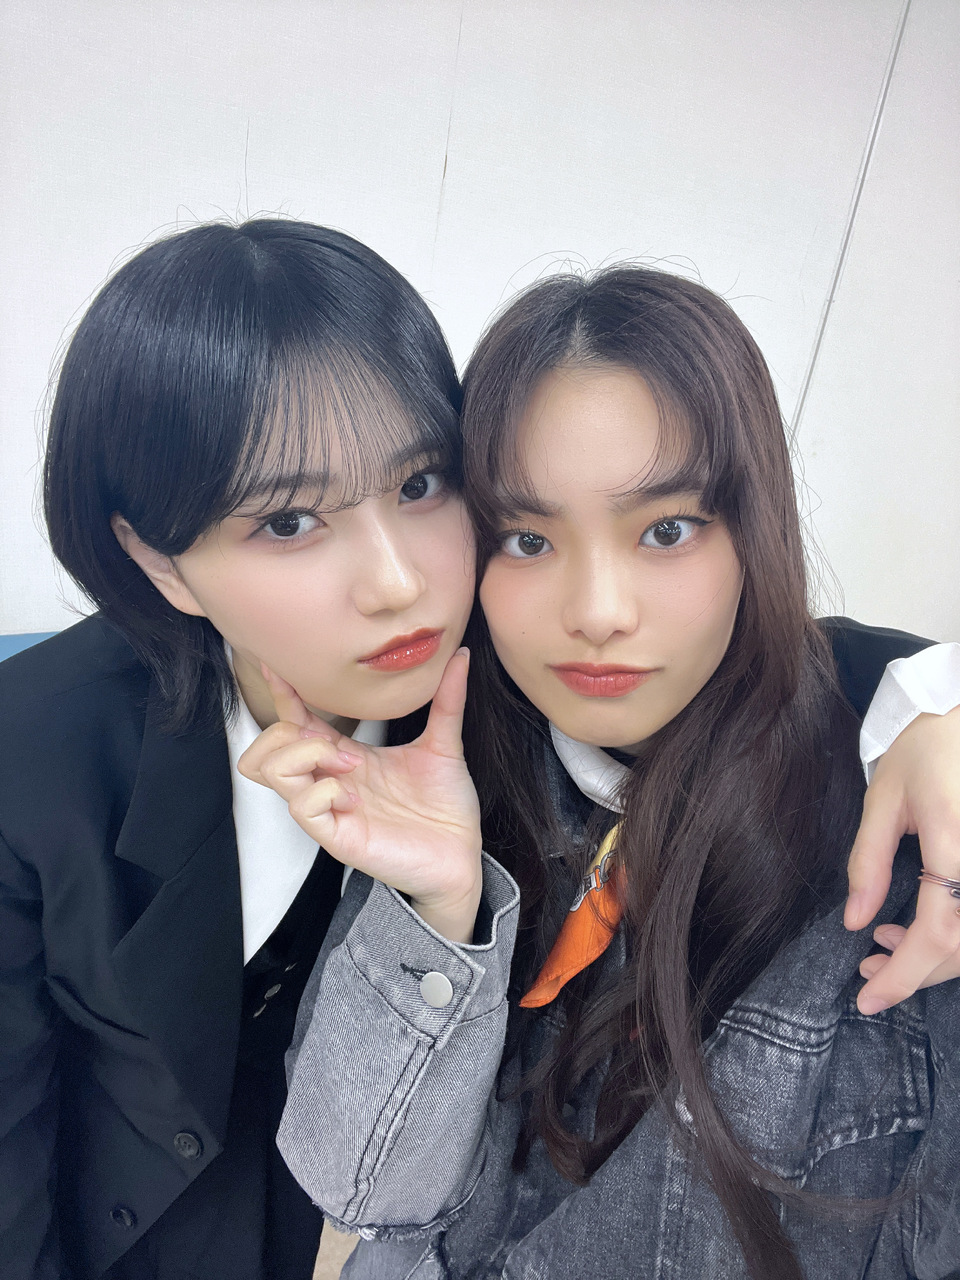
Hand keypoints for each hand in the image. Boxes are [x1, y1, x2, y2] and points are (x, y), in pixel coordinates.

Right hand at [238, 649, 482, 942]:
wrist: (463, 855)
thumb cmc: (446, 807)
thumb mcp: (444, 744)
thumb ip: (446, 700)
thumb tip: (459, 654)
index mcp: (345, 756)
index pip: (296, 721)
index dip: (284, 693)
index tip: (280, 666)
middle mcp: (328, 782)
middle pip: (266, 747)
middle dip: (293, 731)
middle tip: (341, 744)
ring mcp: (329, 811)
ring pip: (272, 772)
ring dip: (306, 756)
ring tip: (349, 765)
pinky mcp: (337, 838)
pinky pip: (302, 809)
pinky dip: (324, 793)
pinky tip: (354, 797)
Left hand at [845, 705, 959, 1012]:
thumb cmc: (922, 751)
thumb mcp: (883, 799)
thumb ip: (867, 862)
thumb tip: (854, 921)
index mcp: (954, 838)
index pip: (938, 930)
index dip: (905, 975)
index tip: (867, 998)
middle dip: (915, 971)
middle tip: (867, 969)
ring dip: (935, 959)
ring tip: (886, 945)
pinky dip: (953, 937)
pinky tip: (918, 928)